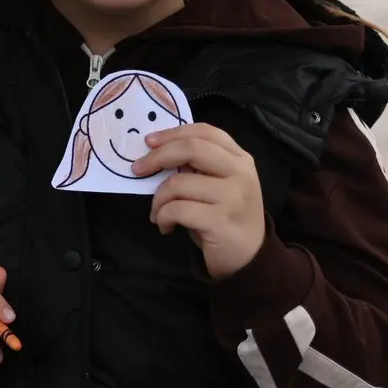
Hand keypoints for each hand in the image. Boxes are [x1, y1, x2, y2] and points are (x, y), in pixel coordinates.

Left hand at [134, 124, 267, 279]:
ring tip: (158, 212)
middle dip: (157, 157)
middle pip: (191, 149)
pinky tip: (166, 226)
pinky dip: (163, 217)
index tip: (149, 141)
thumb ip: (199, 165)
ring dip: (158, 200)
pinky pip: (176, 210)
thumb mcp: (219, 183)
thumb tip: (157, 151)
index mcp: (240, 159)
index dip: (173, 133)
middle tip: (138, 169)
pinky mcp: (220, 221)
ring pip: (178, 183)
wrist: (249, 256)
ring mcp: (233, 197)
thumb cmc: (225, 215)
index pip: (205, 132)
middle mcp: (241, 173)